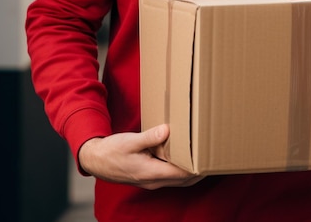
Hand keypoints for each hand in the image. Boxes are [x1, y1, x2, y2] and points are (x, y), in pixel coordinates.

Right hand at [78, 124, 202, 189]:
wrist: (96, 160)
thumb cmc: (112, 151)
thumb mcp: (130, 141)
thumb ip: (149, 137)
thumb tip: (167, 130)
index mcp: (151, 172)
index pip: (181, 174)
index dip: (197, 168)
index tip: (209, 158)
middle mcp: (154, 180)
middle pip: (184, 179)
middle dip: (199, 171)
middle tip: (213, 157)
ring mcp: (151, 179)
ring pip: (178, 179)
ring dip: (191, 171)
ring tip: (203, 156)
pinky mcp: (149, 175)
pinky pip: (171, 175)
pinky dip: (181, 168)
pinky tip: (185, 156)